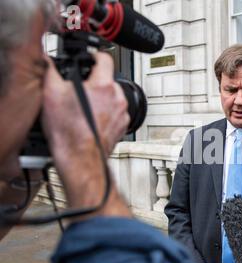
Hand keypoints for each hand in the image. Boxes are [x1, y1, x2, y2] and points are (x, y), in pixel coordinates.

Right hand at [41, 52, 129, 217]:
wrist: (80, 158)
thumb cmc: (69, 132)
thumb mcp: (51, 94)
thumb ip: (51, 72)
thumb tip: (50, 63)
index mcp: (103, 85)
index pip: (105, 58)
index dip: (94, 56)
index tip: (88, 59)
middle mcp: (118, 98)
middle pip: (108, 79)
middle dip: (94, 82)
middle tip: (79, 89)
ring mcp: (122, 114)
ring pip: (112, 97)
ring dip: (101, 99)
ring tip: (84, 108)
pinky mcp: (122, 127)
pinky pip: (115, 114)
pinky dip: (105, 114)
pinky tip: (91, 120)